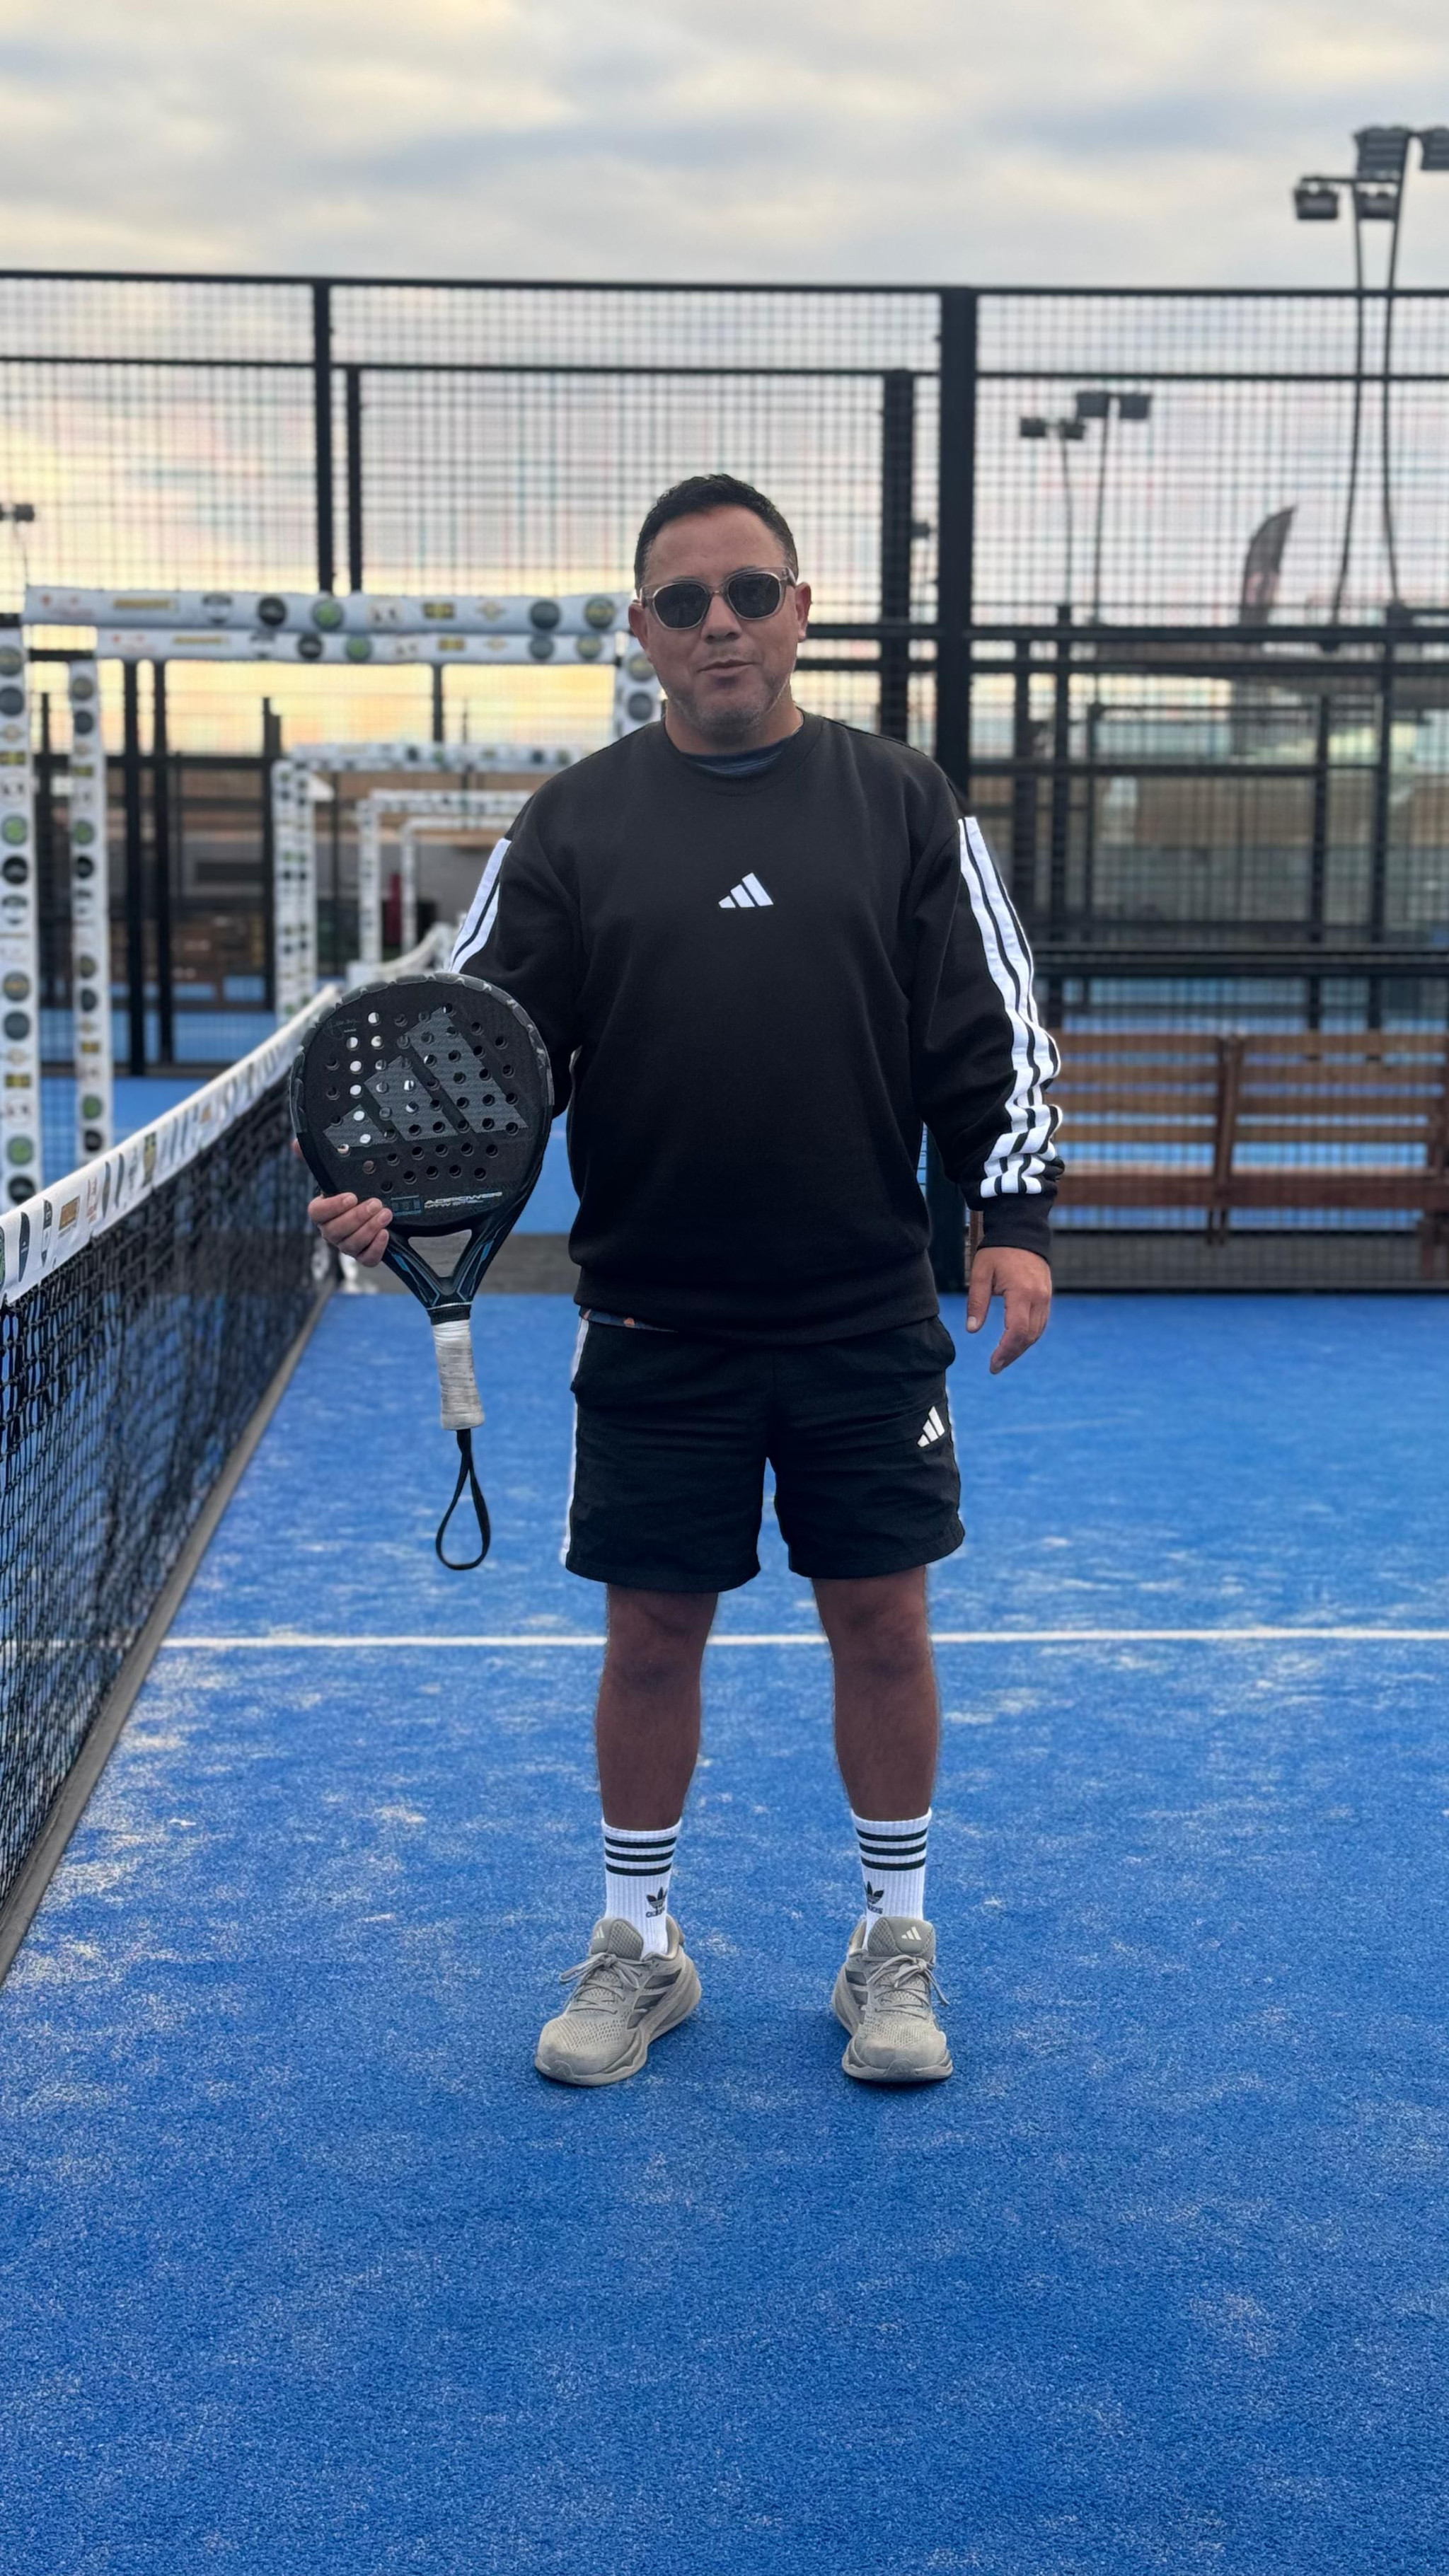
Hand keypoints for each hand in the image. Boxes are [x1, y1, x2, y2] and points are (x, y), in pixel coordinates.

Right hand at [292, 1138, 391, 1266]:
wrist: (378, 1208)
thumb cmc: (355, 1191)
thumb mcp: (340, 1172)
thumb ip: (319, 1159)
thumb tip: (296, 1143)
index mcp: (322, 1212)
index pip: (317, 1213)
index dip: (333, 1207)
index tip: (350, 1196)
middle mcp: (331, 1231)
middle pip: (336, 1231)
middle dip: (357, 1217)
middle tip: (376, 1203)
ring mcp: (347, 1245)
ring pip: (351, 1245)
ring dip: (369, 1229)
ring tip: (385, 1214)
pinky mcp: (363, 1255)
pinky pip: (366, 1259)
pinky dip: (376, 1248)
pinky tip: (385, 1234)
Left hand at [965, 1245, 1051, 1374]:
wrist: (1022, 1233)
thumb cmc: (998, 1252)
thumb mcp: (981, 1274)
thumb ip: (977, 1302)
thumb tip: (972, 1330)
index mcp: (1022, 1293)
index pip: (1017, 1331)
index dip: (1005, 1351)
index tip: (992, 1364)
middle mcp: (1039, 1298)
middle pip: (1029, 1336)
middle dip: (1012, 1355)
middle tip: (995, 1367)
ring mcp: (1046, 1297)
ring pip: (1037, 1332)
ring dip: (1020, 1348)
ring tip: (1003, 1359)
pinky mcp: (1047, 1296)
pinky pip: (1041, 1323)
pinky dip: (1028, 1336)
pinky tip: (1015, 1343)